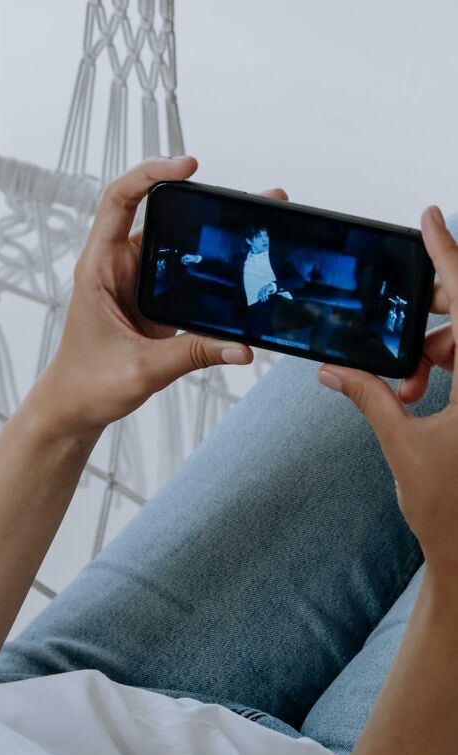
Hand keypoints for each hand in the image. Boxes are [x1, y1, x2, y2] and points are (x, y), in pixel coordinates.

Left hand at [31, 156, 287, 437]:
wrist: (74, 410)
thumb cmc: (88, 385)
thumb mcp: (143, 370)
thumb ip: (193, 356)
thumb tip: (241, 347)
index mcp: (99, 269)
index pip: (119, 200)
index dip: (150, 173)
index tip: (188, 167)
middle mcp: (117, 268)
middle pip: (162, 218)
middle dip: (206, 205)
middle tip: (253, 201)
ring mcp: (137, 284)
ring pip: (178, 248)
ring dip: (215, 240)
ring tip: (260, 230)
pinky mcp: (153, 304)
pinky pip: (186, 278)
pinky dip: (213, 273)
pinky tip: (244, 272)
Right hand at [316, 206, 457, 580]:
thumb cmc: (449, 510)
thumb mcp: (402, 444)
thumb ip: (370, 397)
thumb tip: (333, 370)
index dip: (448, 256)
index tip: (431, 219)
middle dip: (432, 310)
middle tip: (399, 308)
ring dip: (435, 350)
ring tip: (404, 383)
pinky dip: (445, 369)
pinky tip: (416, 388)